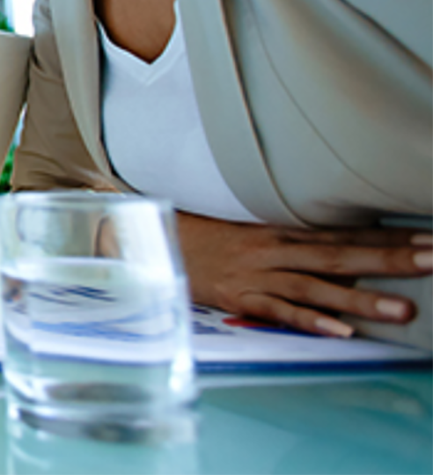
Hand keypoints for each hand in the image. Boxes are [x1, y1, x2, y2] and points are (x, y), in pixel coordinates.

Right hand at [176, 212, 432, 336]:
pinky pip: (280, 312)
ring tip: (404, 309)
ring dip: (362, 296)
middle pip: (343, 255)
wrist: (159, 243)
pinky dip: (309, 320)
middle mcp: (279, 250)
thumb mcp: (262, 235)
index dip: (393, 237)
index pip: (350, 233)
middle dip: (392, 259)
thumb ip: (304, 245)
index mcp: (287, 232)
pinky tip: (340, 331)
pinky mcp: (241, 297)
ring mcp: (260, 274)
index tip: (432, 240)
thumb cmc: (216, 244)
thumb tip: (353, 253)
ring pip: (318, 286)